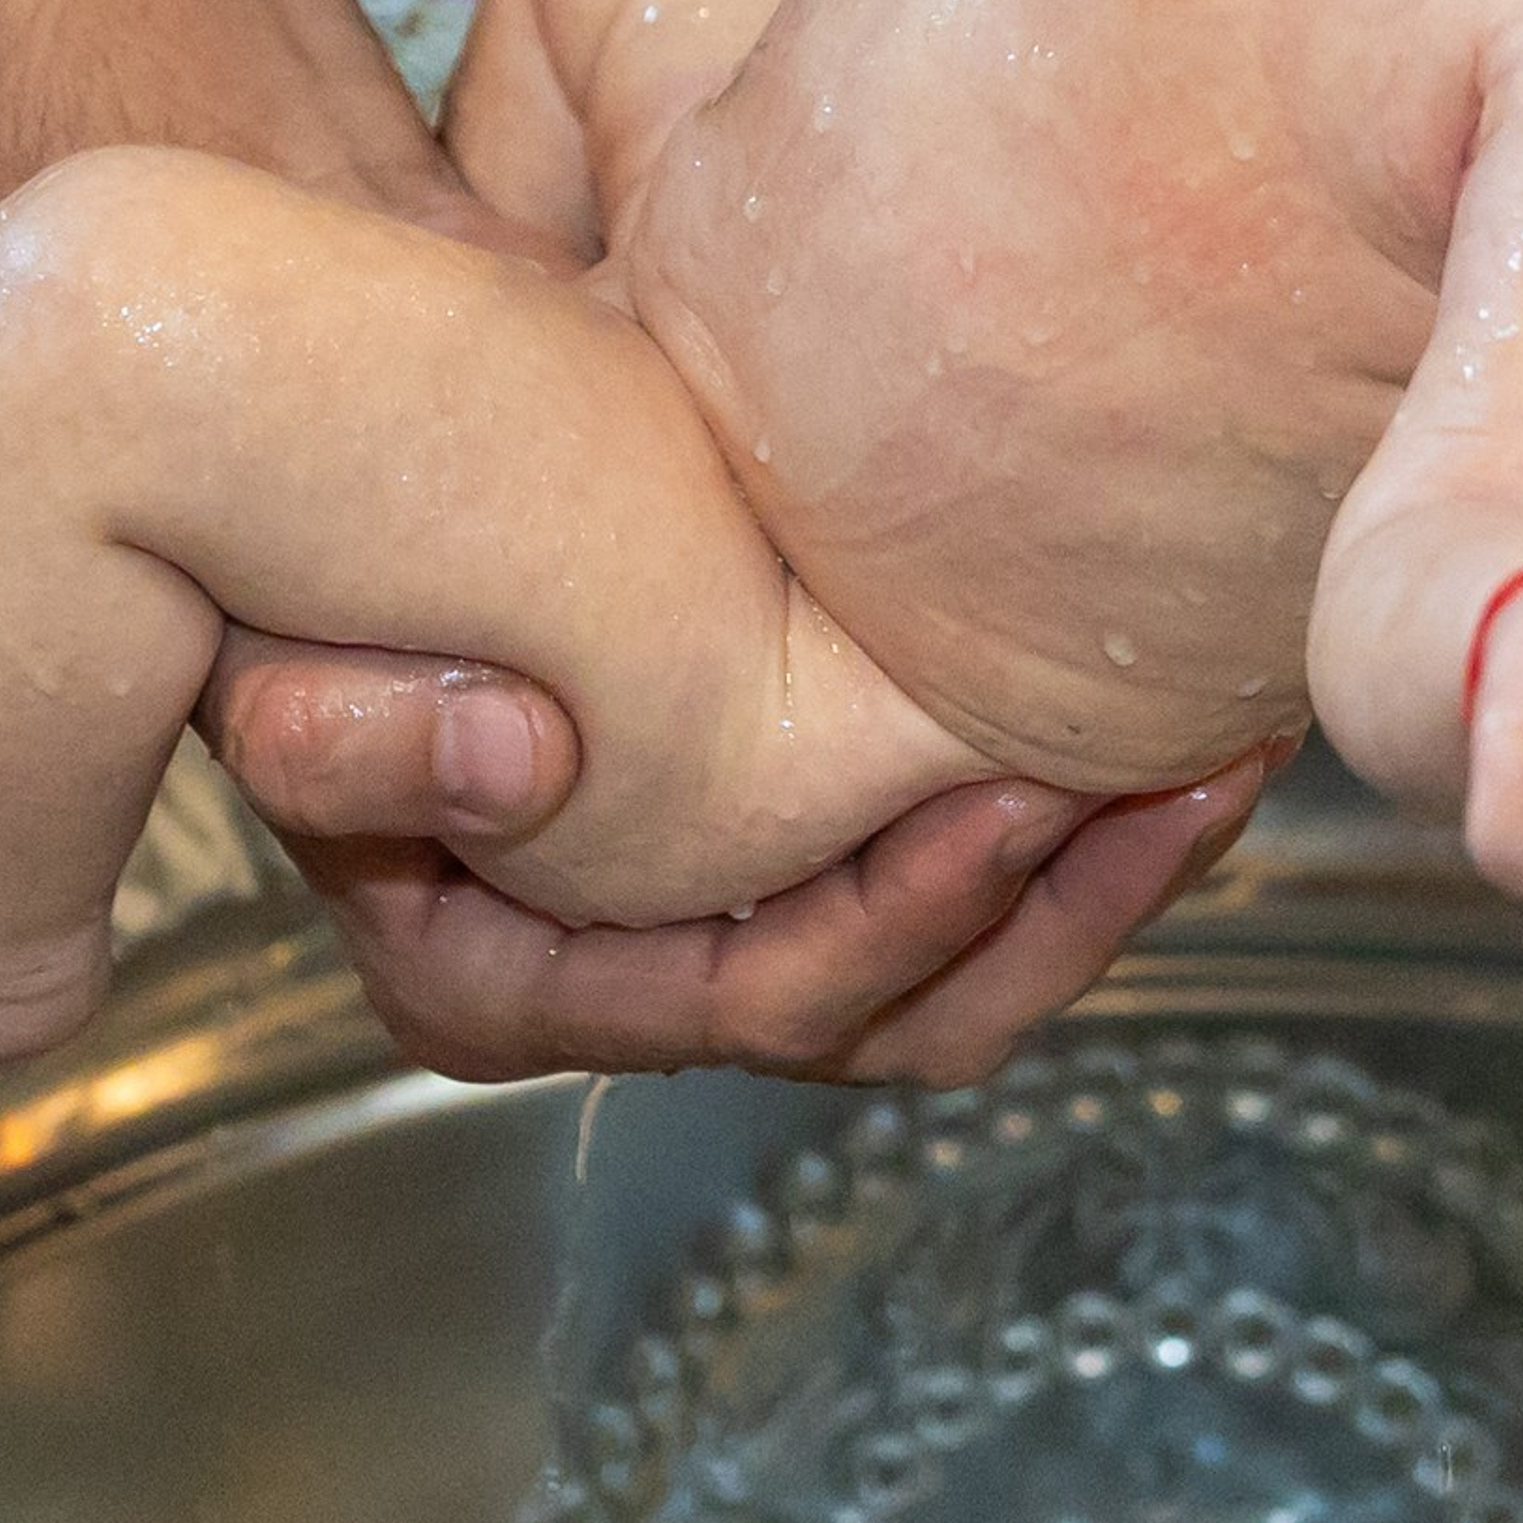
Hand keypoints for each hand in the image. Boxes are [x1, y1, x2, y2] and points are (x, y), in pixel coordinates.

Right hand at [201, 636, 1274, 1083]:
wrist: (366, 500)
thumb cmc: (343, 567)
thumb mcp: (295, 655)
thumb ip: (342, 731)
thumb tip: (517, 753)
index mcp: (505, 983)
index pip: (742, 998)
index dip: (895, 914)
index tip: (1016, 797)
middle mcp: (630, 997)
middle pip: (890, 1022)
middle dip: (1060, 909)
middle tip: (1193, 780)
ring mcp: (728, 943)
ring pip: (957, 986)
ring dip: (1104, 887)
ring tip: (1228, 763)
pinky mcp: (803, 870)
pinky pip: (969, 910)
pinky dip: (1077, 843)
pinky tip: (1174, 742)